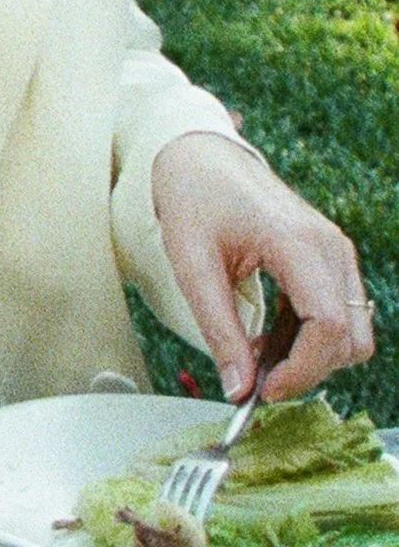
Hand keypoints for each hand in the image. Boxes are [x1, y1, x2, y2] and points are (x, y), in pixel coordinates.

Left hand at [149, 131, 375, 398]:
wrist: (203, 156)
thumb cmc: (194, 199)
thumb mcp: (192, 266)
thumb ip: (219, 330)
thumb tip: (238, 389)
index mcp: (299, 243)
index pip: (328, 325)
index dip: (302, 369)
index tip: (262, 390)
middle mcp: (331, 247)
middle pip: (350, 336)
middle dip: (307, 369)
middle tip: (254, 379)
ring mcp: (336, 252)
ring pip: (353, 332)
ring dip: (311, 357)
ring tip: (256, 353)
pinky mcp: (332, 259)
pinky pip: (341, 315)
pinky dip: (311, 339)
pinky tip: (268, 338)